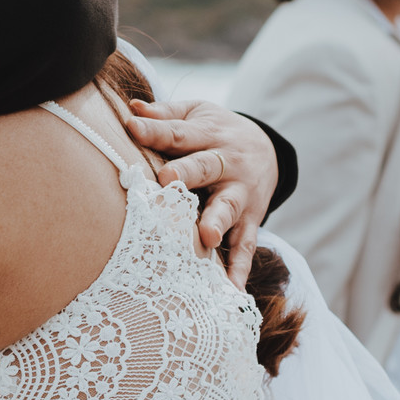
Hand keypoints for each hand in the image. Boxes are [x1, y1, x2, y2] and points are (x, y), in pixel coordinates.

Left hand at [122, 99, 278, 288]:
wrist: (268, 149)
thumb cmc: (216, 132)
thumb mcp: (196, 113)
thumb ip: (165, 114)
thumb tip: (131, 108)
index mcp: (209, 134)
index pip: (178, 133)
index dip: (154, 130)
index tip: (131, 127)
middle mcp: (228, 163)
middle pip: (205, 167)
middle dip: (188, 174)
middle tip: (168, 180)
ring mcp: (241, 194)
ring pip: (228, 208)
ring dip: (217, 222)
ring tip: (206, 237)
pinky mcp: (251, 220)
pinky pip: (246, 247)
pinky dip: (239, 269)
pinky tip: (230, 291)